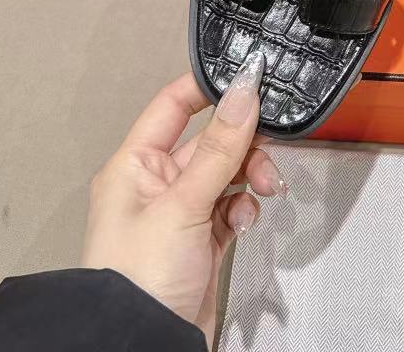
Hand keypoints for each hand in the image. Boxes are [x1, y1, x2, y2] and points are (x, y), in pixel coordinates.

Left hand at [81, 52, 284, 347]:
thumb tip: (244, 90)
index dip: (210, 87)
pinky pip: (232, 206)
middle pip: (211, 140)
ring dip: (251, 176)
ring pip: (228, 172)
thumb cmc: (139, 280)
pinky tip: (245, 221)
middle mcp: (156, 185)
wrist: (142, 347)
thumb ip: (219, 147)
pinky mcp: (201, 240)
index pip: (173, 105)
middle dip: (245, 144)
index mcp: (136, 166)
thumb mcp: (183, 204)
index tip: (249, 78)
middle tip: (268, 150)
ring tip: (264, 190)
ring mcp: (180, 213)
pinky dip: (245, 209)